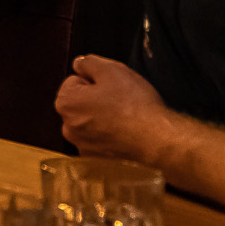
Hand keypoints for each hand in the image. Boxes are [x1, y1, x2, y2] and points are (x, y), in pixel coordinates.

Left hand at [56, 55, 176, 162]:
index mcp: (65, 103)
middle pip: (81, 104)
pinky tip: (128, 136)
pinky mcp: (99, 162)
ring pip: (92, 124)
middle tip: (121, 103)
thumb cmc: (135, 106)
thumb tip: (79, 64)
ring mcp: (83, 147)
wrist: (159, 143)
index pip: (74, 82)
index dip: (95, 82)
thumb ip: (89, 63)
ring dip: (104, 120)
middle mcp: (68, 128)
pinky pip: (102, 143)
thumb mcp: (112, 70)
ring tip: (127, 120)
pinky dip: (112, 139)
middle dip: (97, 101)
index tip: (112, 89)